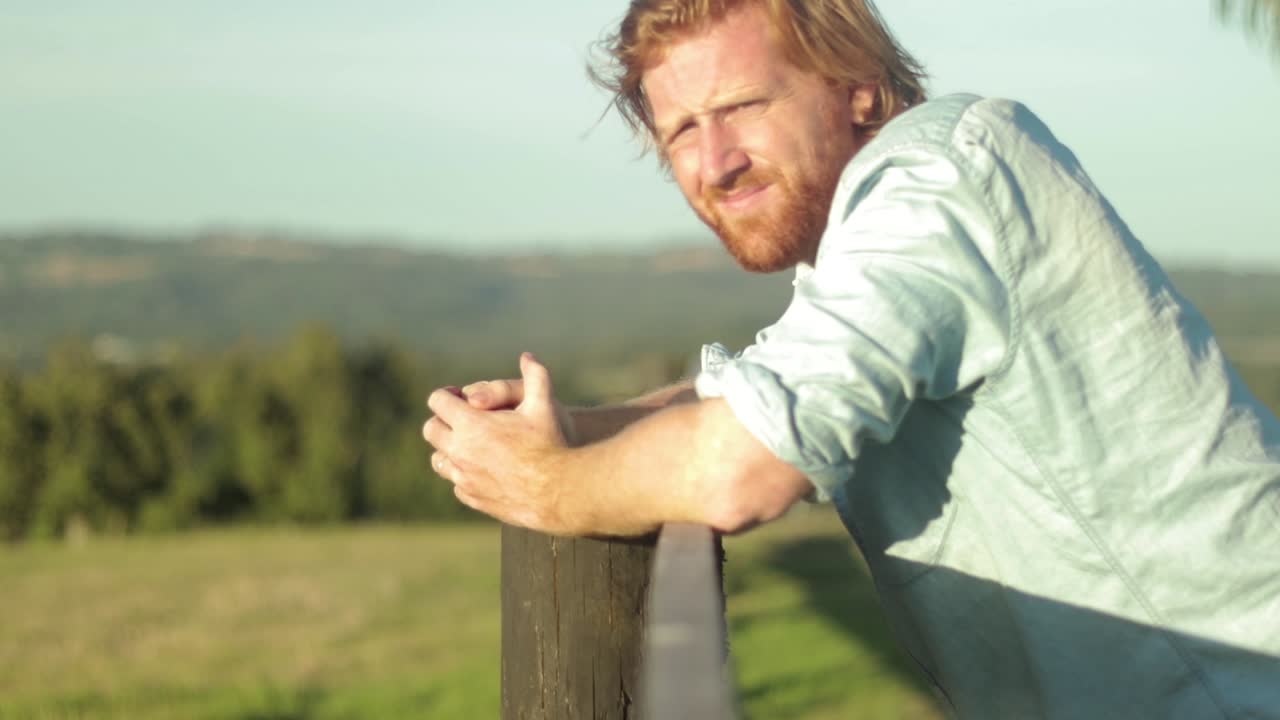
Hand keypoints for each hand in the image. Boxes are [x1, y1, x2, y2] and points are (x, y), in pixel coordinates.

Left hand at [422, 353, 575, 532]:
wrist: (559, 491)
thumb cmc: (552, 445)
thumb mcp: (544, 405)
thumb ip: (535, 376)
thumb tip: (527, 356)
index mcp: (471, 424)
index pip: (437, 402)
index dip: (446, 395)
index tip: (457, 397)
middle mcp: (460, 451)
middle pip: (431, 430)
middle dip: (442, 421)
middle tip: (460, 419)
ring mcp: (464, 477)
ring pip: (438, 460)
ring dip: (449, 450)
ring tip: (469, 444)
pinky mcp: (472, 498)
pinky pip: (455, 483)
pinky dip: (463, 474)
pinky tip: (482, 468)